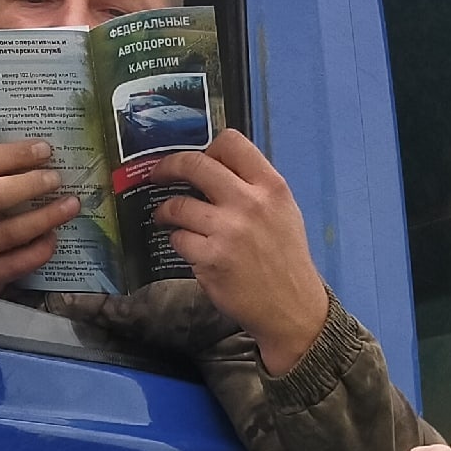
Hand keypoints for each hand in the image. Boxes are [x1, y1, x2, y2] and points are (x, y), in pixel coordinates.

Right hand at [0, 140, 78, 301]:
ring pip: (11, 232)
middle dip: (30, 185)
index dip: (15, 154)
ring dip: (46, 217)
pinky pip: (19, 263)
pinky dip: (41, 249)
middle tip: (56, 179)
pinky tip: (53, 237)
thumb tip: (36, 155)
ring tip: (70, 205)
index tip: (45, 149)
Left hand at [148, 130, 328, 373]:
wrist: (292, 307)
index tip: (198, 159)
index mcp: (271, 187)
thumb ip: (255, 187)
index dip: (208, 149)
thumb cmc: (286, 259)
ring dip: (165, 211)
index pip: (231, 143)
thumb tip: (215, 168)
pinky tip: (187, 247)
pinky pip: (178, 239)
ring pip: (178, 205)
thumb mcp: (284, 212)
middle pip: (194, 165)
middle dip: (168, 167)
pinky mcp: (210, 259)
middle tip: (159, 174)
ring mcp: (228, 232)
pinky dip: (178, 241)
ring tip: (165, 216)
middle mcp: (249, 204)